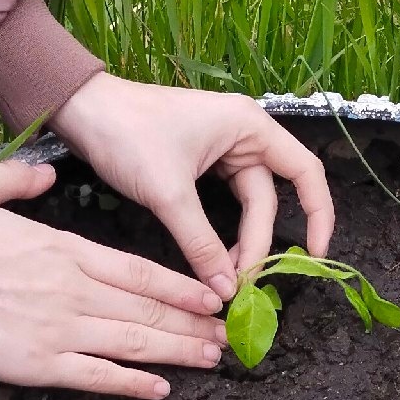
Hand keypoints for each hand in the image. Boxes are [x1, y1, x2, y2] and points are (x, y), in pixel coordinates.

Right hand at [0, 160, 225, 399]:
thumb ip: (18, 178)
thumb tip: (46, 172)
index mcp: (61, 247)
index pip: (138, 269)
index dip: (180, 285)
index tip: (211, 295)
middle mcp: (70, 289)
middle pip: (147, 307)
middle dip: (192, 323)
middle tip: (229, 334)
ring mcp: (56, 329)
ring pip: (133, 342)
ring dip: (177, 352)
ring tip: (212, 359)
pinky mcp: (34, 364)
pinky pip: (95, 377)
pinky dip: (131, 383)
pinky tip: (161, 389)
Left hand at [49, 73, 334, 297]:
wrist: (81, 110)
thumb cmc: (127, 134)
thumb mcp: (168, 193)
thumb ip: (202, 242)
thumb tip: (227, 289)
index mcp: (249, 127)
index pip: (305, 172)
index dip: (319, 215)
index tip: (314, 257)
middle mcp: (244, 135)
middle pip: (270, 198)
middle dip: (260, 242)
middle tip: (243, 284)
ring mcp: (222, 149)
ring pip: (246, 205)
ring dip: (241, 240)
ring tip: (228, 277)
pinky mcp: (200, 163)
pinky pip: (223, 203)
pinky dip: (220, 231)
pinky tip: (212, 257)